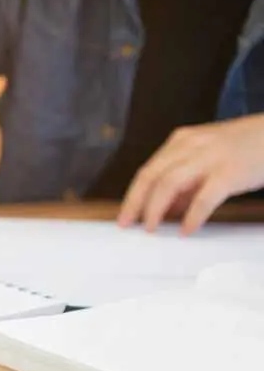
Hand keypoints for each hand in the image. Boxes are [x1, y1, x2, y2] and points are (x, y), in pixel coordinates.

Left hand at [118, 115, 263, 233]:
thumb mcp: (208, 157)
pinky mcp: (229, 172)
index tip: (124, 215)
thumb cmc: (245, 148)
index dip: (133, 195)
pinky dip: (192, 215)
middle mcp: (190, 145)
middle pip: (151, 176)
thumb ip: (187, 180)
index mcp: (182, 141)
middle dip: (135, 203)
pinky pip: (203, 197)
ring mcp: (209, 157)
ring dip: (156, 208)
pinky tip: (187, 229)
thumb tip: (166, 209)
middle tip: (128, 224)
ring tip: (152, 228)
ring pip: (169, 184)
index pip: (148, 170)